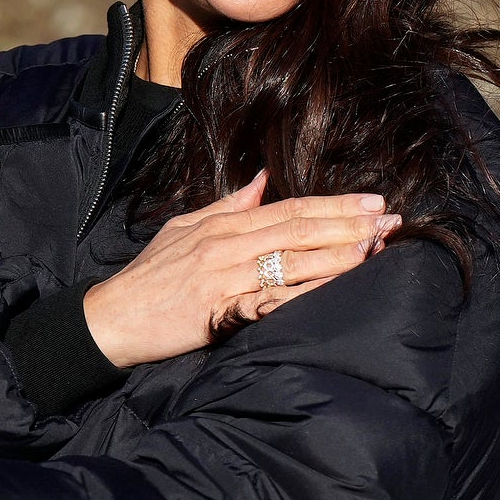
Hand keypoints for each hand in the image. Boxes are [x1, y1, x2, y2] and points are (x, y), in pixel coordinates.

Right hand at [81, 172, 398, 368]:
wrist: (110, 319)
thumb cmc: (148, 277)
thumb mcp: (183, 228)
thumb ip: (227, 206)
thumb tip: (263, 179)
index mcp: (221, 226)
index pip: (287, 208)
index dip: (332, 205)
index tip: (371, 201)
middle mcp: (226, 247)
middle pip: (296, 230)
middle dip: (346, 224)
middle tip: (388, 219)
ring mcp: (224, 280)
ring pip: (291, 263)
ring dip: (337, 255)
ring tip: (374, 247)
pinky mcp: (219, 312)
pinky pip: (271, 301)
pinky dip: (305, 294)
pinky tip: (335, 288)